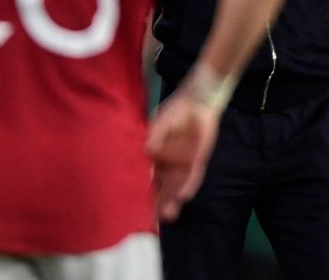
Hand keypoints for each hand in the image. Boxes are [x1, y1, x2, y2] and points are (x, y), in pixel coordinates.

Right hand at [145, 90, 220, 221]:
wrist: (197, 104)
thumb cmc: (174, 112)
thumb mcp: (162, 122)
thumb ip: (155, 134)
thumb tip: (146, 149)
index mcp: (152, 158)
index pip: (144, 178)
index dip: (138, 191)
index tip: (131, 206)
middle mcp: (165, 166)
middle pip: (159, 190)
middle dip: (155, 206)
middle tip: (150, 223)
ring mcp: (181, 166)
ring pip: (175, 189)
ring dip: (172, 202)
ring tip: (168, 216)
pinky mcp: (196, 163)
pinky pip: (193, 177)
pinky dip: (188, 186)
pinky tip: (184, 197)